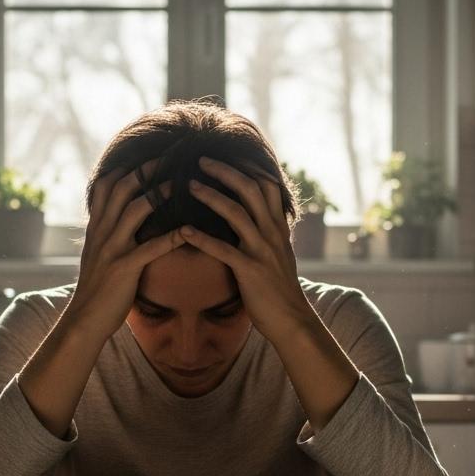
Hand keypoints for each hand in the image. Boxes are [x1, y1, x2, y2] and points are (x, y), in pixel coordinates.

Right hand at [66, 160, 182, 342]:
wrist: (84, 320)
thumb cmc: (97, 289)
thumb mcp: (98, 254)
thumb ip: (109, 234)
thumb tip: (123, 218)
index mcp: (96, 227)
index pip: (107, 184)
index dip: (128, 166)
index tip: (150, 154)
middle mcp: (101, 232)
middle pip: (122, 188)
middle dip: (147, 169)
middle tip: (172, 157)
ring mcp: (112, 249)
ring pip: (135, 209)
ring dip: (160, 193)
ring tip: (183, 183)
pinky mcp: (124, 268)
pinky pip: (151, 247)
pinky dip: (172, 236)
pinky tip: (189, 230)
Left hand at [180, 157, 314, 342]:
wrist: (292, 320)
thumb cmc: (280, 290)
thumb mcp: (280, 254)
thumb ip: (269, 233)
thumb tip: (257, 217)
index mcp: (278, 227)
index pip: (267, 185)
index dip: (247, 166)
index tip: (226, 154)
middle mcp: (272, 233)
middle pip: (251, 189)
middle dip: (225, 171)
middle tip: (201, 160)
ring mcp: (262, 251)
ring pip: (236, 213)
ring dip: (211, 196)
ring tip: (189, 186)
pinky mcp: (250, 270)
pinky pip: (223, 250)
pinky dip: (201, 238)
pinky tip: (182, 230)